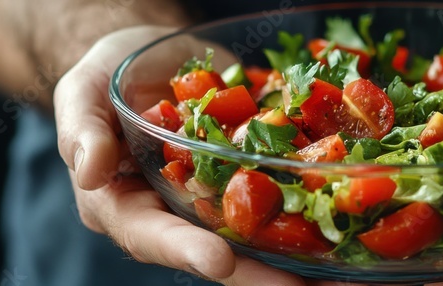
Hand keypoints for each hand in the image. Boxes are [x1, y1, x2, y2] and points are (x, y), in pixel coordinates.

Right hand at [54, 26, 354, 285]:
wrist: (158, 58)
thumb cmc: (109, 76)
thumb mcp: (81, 93)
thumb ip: (82, 131)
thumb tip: (91, 170)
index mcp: (127, 207)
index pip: (153, 236)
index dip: (186, 250)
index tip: (221, 261)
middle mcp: (179, 216)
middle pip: (220, 255)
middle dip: (264, 276)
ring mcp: (222, 203)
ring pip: (263, 239)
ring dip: (304, 259)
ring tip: (348, 273)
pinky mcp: (257, 180)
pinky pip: (288, 199)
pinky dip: (322, 211)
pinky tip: (361, 223)